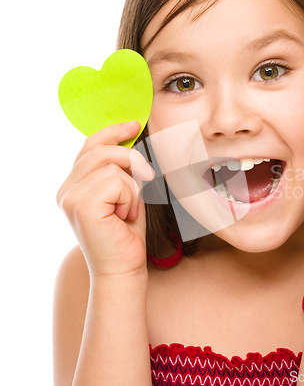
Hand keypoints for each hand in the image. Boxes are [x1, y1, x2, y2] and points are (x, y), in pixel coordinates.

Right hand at [56, 121, 154, 277]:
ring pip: (113, 166)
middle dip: (131, 160)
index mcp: (73, 185)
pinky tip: (124, 217)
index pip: (89, 146)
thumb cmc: (127, 234)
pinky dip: (130, 198)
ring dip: (132, 188)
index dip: (112, 132)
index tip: (134, 124)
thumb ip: (120, 170)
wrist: (124, 268)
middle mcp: (66, 189)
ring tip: (127, 210)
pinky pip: (117, 181)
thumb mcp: (125, 195)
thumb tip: (130, 141)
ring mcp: (70, 197)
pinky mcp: (81, 205)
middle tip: (147, 178)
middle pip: (100, 150)